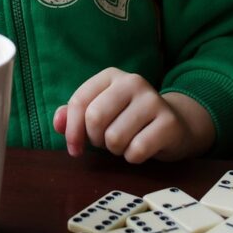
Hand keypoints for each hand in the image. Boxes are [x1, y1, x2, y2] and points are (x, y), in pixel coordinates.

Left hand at [53, 68, 214, 163]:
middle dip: (96, 139)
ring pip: (115, 137)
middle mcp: (133, 82)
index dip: (71, 130)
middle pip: (95, 118)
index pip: (79, 101)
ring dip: (116, 149)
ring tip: (126, 142)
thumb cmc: (129, 119)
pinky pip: (137, 150)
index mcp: (111, 76)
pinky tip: (141, 149)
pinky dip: (133, 157)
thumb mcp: (101, 112)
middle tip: (106, 141)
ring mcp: (153, 100)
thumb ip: (75, 115)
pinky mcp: (169, 122)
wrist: (175, 125)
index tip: (74, 148)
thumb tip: (58, 122)